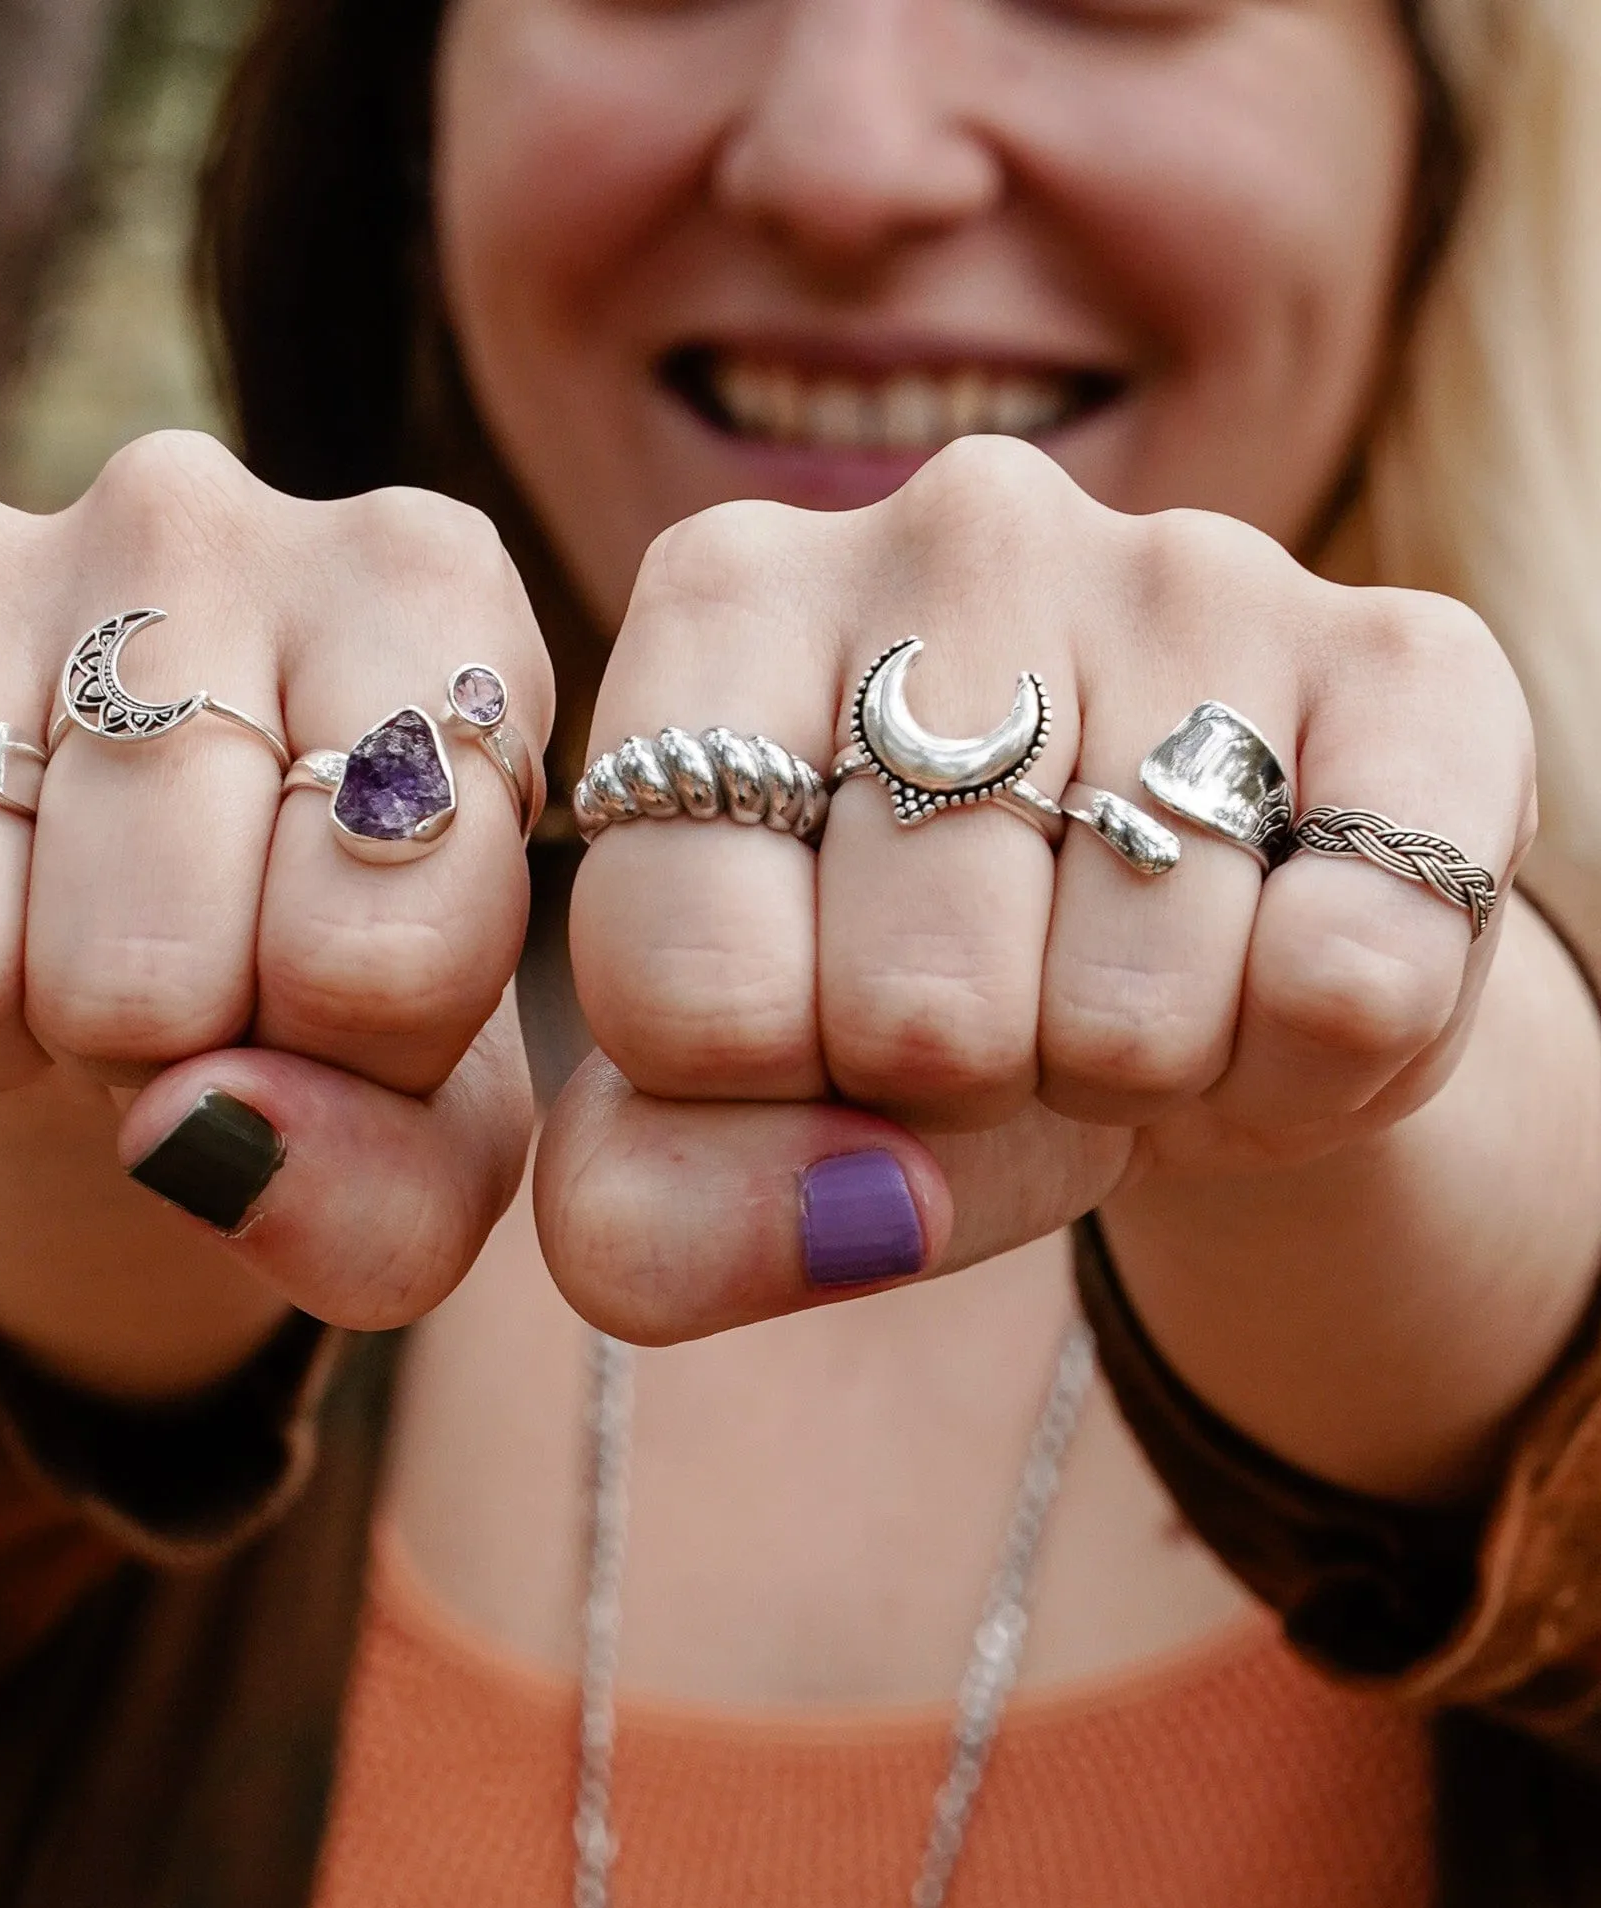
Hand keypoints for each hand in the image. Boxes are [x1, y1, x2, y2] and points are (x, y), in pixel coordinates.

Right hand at [0, 432, 549, 1390]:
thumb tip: (194, 1137)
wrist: (150, 901)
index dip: (347, 1066)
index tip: (334, 1012)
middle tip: (173, 1001)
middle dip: (150, 1067)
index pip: (380, 945)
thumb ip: (390, 1189)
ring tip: (46, 960)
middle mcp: (193, 517)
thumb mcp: (435, 1124)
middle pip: (140, 971)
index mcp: (425, 593)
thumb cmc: (330, 993)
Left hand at [538, 436, 1540, 1359]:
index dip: (763, 1093)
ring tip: (1121, 979)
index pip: (680, 983)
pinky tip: (1271, 969)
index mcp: (721, 603)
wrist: (1184, 953)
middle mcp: (948, 532)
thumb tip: (832, 1221)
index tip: (813, 1030)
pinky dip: (1308, 1066)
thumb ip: (651, 1206)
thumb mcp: (740, 1121)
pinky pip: (1349, 983)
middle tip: (995, 1010)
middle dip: (953, 1090)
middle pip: (907, 1012)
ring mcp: (1187, 570)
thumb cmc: (916, 1006)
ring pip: (1130, 1017)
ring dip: (1125, 1078)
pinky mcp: (1408, 658)